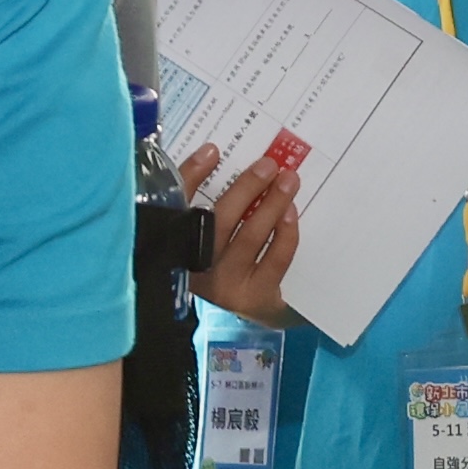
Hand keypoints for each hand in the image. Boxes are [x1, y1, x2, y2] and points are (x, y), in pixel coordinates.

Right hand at [179, 139, 302, 326]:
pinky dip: (285, 233)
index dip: (191, 177)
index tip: (211, 151)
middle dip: (246, 188)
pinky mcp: (254, 298)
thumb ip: (212, 206)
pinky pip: (275, 259)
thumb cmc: (228, 268)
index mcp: (176, 251)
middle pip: (219, 221)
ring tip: (288, 181)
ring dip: (271, 204)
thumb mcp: (212, 238)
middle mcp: (196, 271)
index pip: (179, 208)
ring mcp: (226, 287)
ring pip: (250, 238)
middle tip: (268, 164)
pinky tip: (291, 212)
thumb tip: (220, 159)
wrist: (251, 317)